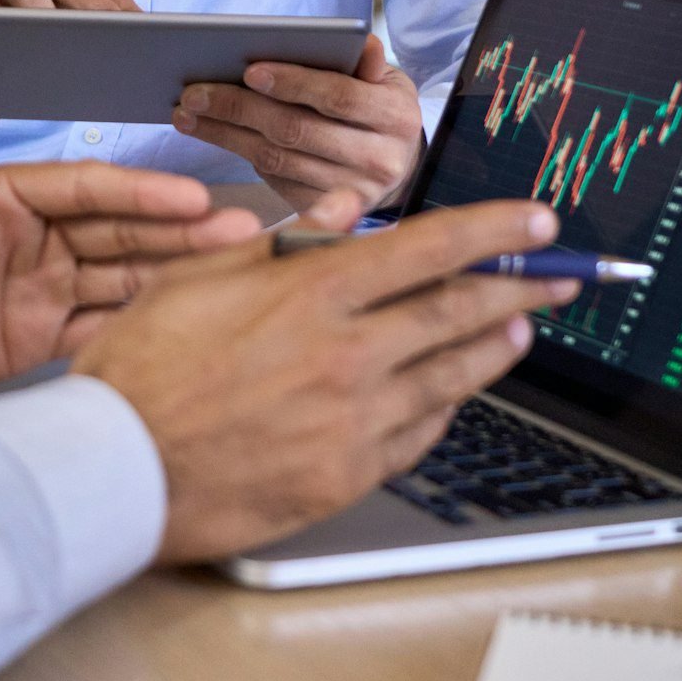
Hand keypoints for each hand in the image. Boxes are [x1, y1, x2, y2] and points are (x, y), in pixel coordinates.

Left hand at [0, 35, 255, 400]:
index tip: (191, 195)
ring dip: (178, 273)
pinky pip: (98, 333)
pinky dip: (142, 330)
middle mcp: (32, 238)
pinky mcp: (31, 343)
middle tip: (245, 228)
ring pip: (122, 278)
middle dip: (182, 229)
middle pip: (121, 230)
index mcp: (5, 195)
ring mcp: (37, 290)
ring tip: (240, 268)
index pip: (87, 189)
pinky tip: (189, 330)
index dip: (140, 192)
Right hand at [73, 193, 578, 563]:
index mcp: (310, 294)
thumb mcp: (200, 276)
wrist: (118, 469)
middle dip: (522, 288)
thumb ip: (282, 237)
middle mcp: (345, 355)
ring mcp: (351, 422)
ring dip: (496, 346)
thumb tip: (342, 204)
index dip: (491, 231)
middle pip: (456, 312)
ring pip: (450, 376)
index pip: (426, 249)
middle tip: (563, 276)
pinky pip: (418, 434)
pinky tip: (454, 391)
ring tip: (521, 328)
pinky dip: (445, 404)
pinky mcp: (345, 475)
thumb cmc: (144, 368)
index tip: (537, 221)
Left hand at [173, 33, 423, 213]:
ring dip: (224, 133)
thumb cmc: (378, 109)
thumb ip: (368, 59)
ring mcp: (349, 192)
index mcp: (396, 117)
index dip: (293, 82)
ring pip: (276, 159)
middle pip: (296, 130)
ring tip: (187, 111)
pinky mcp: (321, 209)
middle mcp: (378, 160)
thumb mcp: (386, 78)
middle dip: (239, 108)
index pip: (338, 96)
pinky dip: (237, 152)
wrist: (397, 168)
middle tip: (194, 91)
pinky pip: (271, 179)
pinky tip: (209, 132)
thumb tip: (359, 41)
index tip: (249, 70)